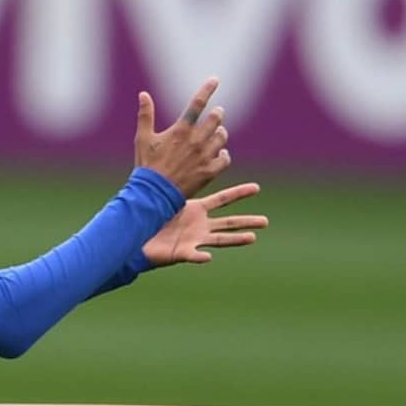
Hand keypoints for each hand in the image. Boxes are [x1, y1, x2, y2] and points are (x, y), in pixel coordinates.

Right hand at [135, 77, 229, 197]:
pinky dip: (224, 154)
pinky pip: (225, 158)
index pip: (197, 103)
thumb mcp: (143, 138)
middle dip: (217, 113)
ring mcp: (204, 156)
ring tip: (218, 132)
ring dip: (221, 132)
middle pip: (215, 119)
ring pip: (222, 137)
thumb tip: (143, 94)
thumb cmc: (147, 166)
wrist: (154, 194)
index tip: (215, 79)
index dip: (207, 89)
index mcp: (180, 130)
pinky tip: (220, 153)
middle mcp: (195, 141)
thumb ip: (145, 115)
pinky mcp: (209, 171)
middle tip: (217, 112)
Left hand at [143, 182, 267, 266]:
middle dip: (247, 221)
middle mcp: (200, 226)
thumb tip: (174, 148)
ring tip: (253, 238)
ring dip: (236, 239)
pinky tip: (208, 256)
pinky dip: (199, 256)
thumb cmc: (150, 215)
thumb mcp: (164, 195)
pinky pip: (192, 255)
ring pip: (220, 240)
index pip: (222, 199)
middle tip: (266, 221)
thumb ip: (171, 176)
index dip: (239, 193)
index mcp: (197, 210)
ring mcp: (194, 240)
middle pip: (229, 222)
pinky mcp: (182, 253)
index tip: (257, 187)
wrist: (139, 238)